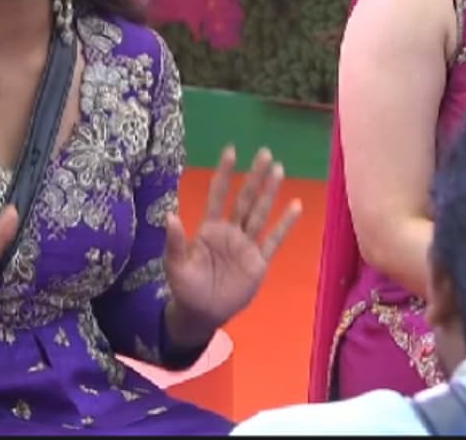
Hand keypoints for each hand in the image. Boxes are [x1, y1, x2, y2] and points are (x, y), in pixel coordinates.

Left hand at [163, 146, 301, 339]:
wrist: (202, 314)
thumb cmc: (186, 287)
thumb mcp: (176, 266)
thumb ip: (176, 242)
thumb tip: (170, 215)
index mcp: (210, 229)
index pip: (218, 195)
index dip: (225, 174)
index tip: (231, 151)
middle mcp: (231, 232)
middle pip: (245, 198)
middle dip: (255, 176)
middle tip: (265, 152)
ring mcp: (246, 245)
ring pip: (260, 213)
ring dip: (269, 192)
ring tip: (279, 169)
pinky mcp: (259, 262)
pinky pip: (274, 240)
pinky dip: (284, 224)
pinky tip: (295, 205)